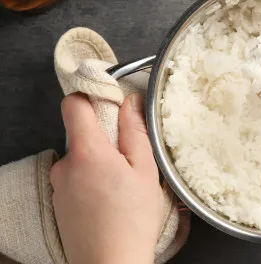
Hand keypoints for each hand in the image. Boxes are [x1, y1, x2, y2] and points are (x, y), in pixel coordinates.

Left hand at [51, 93, 163, 263]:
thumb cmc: (133, 220)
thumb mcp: (146, 170)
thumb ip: (135, 131)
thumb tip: (129, 101)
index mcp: (87, 152)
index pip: (73, 104)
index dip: (92, 97)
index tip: (112, 103)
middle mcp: (65, 165)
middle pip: (81, 133)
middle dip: (106, 138)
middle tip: (131, 159)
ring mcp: (59, 184)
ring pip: (81, 157)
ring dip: (101, 162)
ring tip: (124, 185)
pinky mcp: (59, 202)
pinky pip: (77, 178)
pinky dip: (93, 180)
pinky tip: (112, 200)